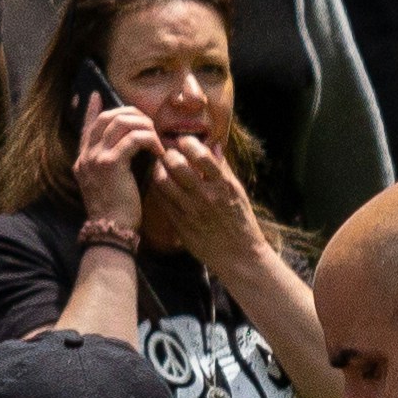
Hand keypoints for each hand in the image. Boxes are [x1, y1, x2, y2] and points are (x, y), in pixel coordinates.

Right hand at [69, 98, 154, 238]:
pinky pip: (133, 138)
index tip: (96, 95)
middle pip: (106, 117)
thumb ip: (112, 165)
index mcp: (83, 160)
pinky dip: (150, 140)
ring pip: (120, 122)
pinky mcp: (110, 163)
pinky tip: (158, 151)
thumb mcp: (108, 185)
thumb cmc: (116, 212)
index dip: (91, 109)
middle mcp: (86, 156)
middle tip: (147, 121)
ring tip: (156, 137)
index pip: (87, 126)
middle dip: (130, 113)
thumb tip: (129, 149)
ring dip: (143, 125)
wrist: (111, 229)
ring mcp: (96, 158)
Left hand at [141, 134, 258, 267]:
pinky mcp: (179, 223)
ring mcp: (190, 210)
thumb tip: (214, 146)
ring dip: (159, 169)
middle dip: (169, 154)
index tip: (184, 141)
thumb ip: (223, 169)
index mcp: (224, 186)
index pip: (202, 156)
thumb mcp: (237, 193)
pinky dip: (158, 187)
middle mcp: (206, 196)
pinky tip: (161, 184)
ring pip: (163, 181)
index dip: (189, 143)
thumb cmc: (239, 221)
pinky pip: (161, 198)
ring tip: (162, 167)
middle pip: (177, 165)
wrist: (238, 255)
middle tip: (169, 153)